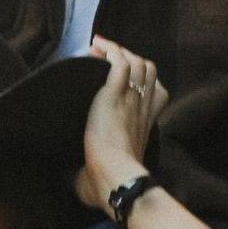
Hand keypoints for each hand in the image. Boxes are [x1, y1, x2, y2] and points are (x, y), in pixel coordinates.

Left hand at [76, 38, 168, 208]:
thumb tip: (69, 182)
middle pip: (149, 70)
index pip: (158, 91)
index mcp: (145, 124)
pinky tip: (97, 46)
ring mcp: (131, 99)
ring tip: (100, 48)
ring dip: (119, 51)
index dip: (145, 80)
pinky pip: (118, 62)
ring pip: (137, 62)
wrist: (114, 177)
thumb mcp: (104, 172)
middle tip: (109, 59)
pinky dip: (109, 50)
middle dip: (132, 58)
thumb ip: (90, 173)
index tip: (126, 78)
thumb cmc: (107, 183)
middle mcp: (142, 107)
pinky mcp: (114, 94)